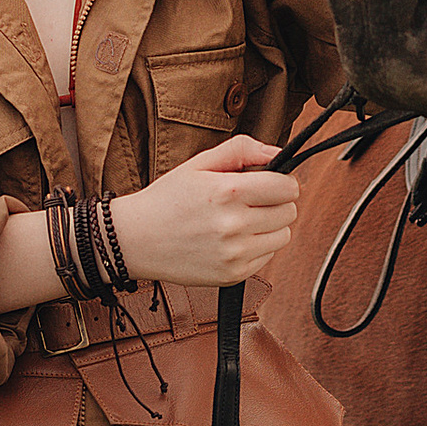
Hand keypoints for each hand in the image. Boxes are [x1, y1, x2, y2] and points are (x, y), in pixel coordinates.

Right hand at [109, 137, 300, 288]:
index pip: (287, 187)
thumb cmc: (167, 199)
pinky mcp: (233, 274)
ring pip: (283, 235)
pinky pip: (268, 257)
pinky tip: (233, 240)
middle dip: (277, 202)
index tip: (272, 182)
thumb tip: (277, 152)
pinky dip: (257, 247)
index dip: (283, 181)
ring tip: (242, 220)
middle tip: (253, 201)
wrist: (137, 240)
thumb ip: (241, 150)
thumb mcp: (199, 164)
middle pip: (289, 211)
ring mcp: (235, 253)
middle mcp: (233, 224)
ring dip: (271, 226)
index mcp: (227, 191)